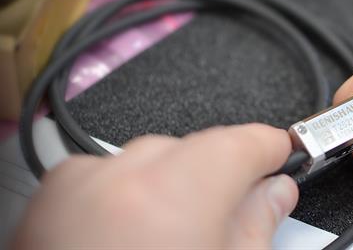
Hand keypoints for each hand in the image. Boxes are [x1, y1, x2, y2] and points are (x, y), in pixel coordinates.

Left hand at [13, 124, 297, 248]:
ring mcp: (74, 193)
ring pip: (146, 162)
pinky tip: (131, 243)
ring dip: (170, 188)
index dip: (269, 149)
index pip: (240, 142)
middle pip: (192, 150)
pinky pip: (103, 180)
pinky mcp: (43, 209)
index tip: (279, 155)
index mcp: (173, 198)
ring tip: (173, 242)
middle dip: (219, 176)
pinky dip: (126, 199)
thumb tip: (275, 195)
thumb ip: (258, 228)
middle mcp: (116, 184)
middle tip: (236, 215)